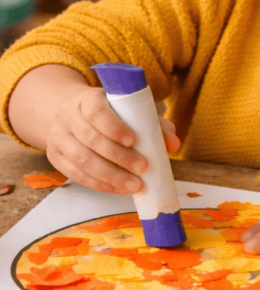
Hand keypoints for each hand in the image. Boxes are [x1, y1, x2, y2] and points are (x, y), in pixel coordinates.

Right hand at [46, 87, 179, 194]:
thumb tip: (174, 144)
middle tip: (142, 168)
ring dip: (110, 176)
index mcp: (88, 99)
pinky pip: (75, 175)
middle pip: (90, 139)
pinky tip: (118, 189)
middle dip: (119, 157)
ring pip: (81, 160)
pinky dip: (99, 184)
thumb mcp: (131, 112)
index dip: (113, 127)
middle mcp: (68, 116)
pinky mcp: (56, 156)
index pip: (96, 111)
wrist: (75, 115)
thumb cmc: (112, 114)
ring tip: (134, 185)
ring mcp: (59, 137)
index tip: (133, 140)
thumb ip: (155, 124)